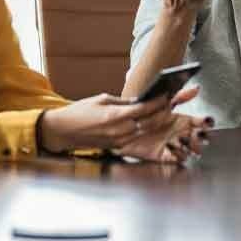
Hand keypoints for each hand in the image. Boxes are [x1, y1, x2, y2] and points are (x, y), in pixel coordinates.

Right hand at [38, 87, 212, 163]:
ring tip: (173, 111)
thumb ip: (124, 102)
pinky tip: (158, 124)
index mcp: (115, 115)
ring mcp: (120, 141)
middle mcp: (120, 130)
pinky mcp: (118, 147)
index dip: (159, 101)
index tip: (170, 94)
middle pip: (151, 121)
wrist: (62, 131)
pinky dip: (149, 131)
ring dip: (160, 121)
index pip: (144, 108)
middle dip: (166, 111)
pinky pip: (138, 138)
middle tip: (179, 100)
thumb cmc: (80, 112)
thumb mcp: (102, 99)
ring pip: (147, 131)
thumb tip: (141, 100)